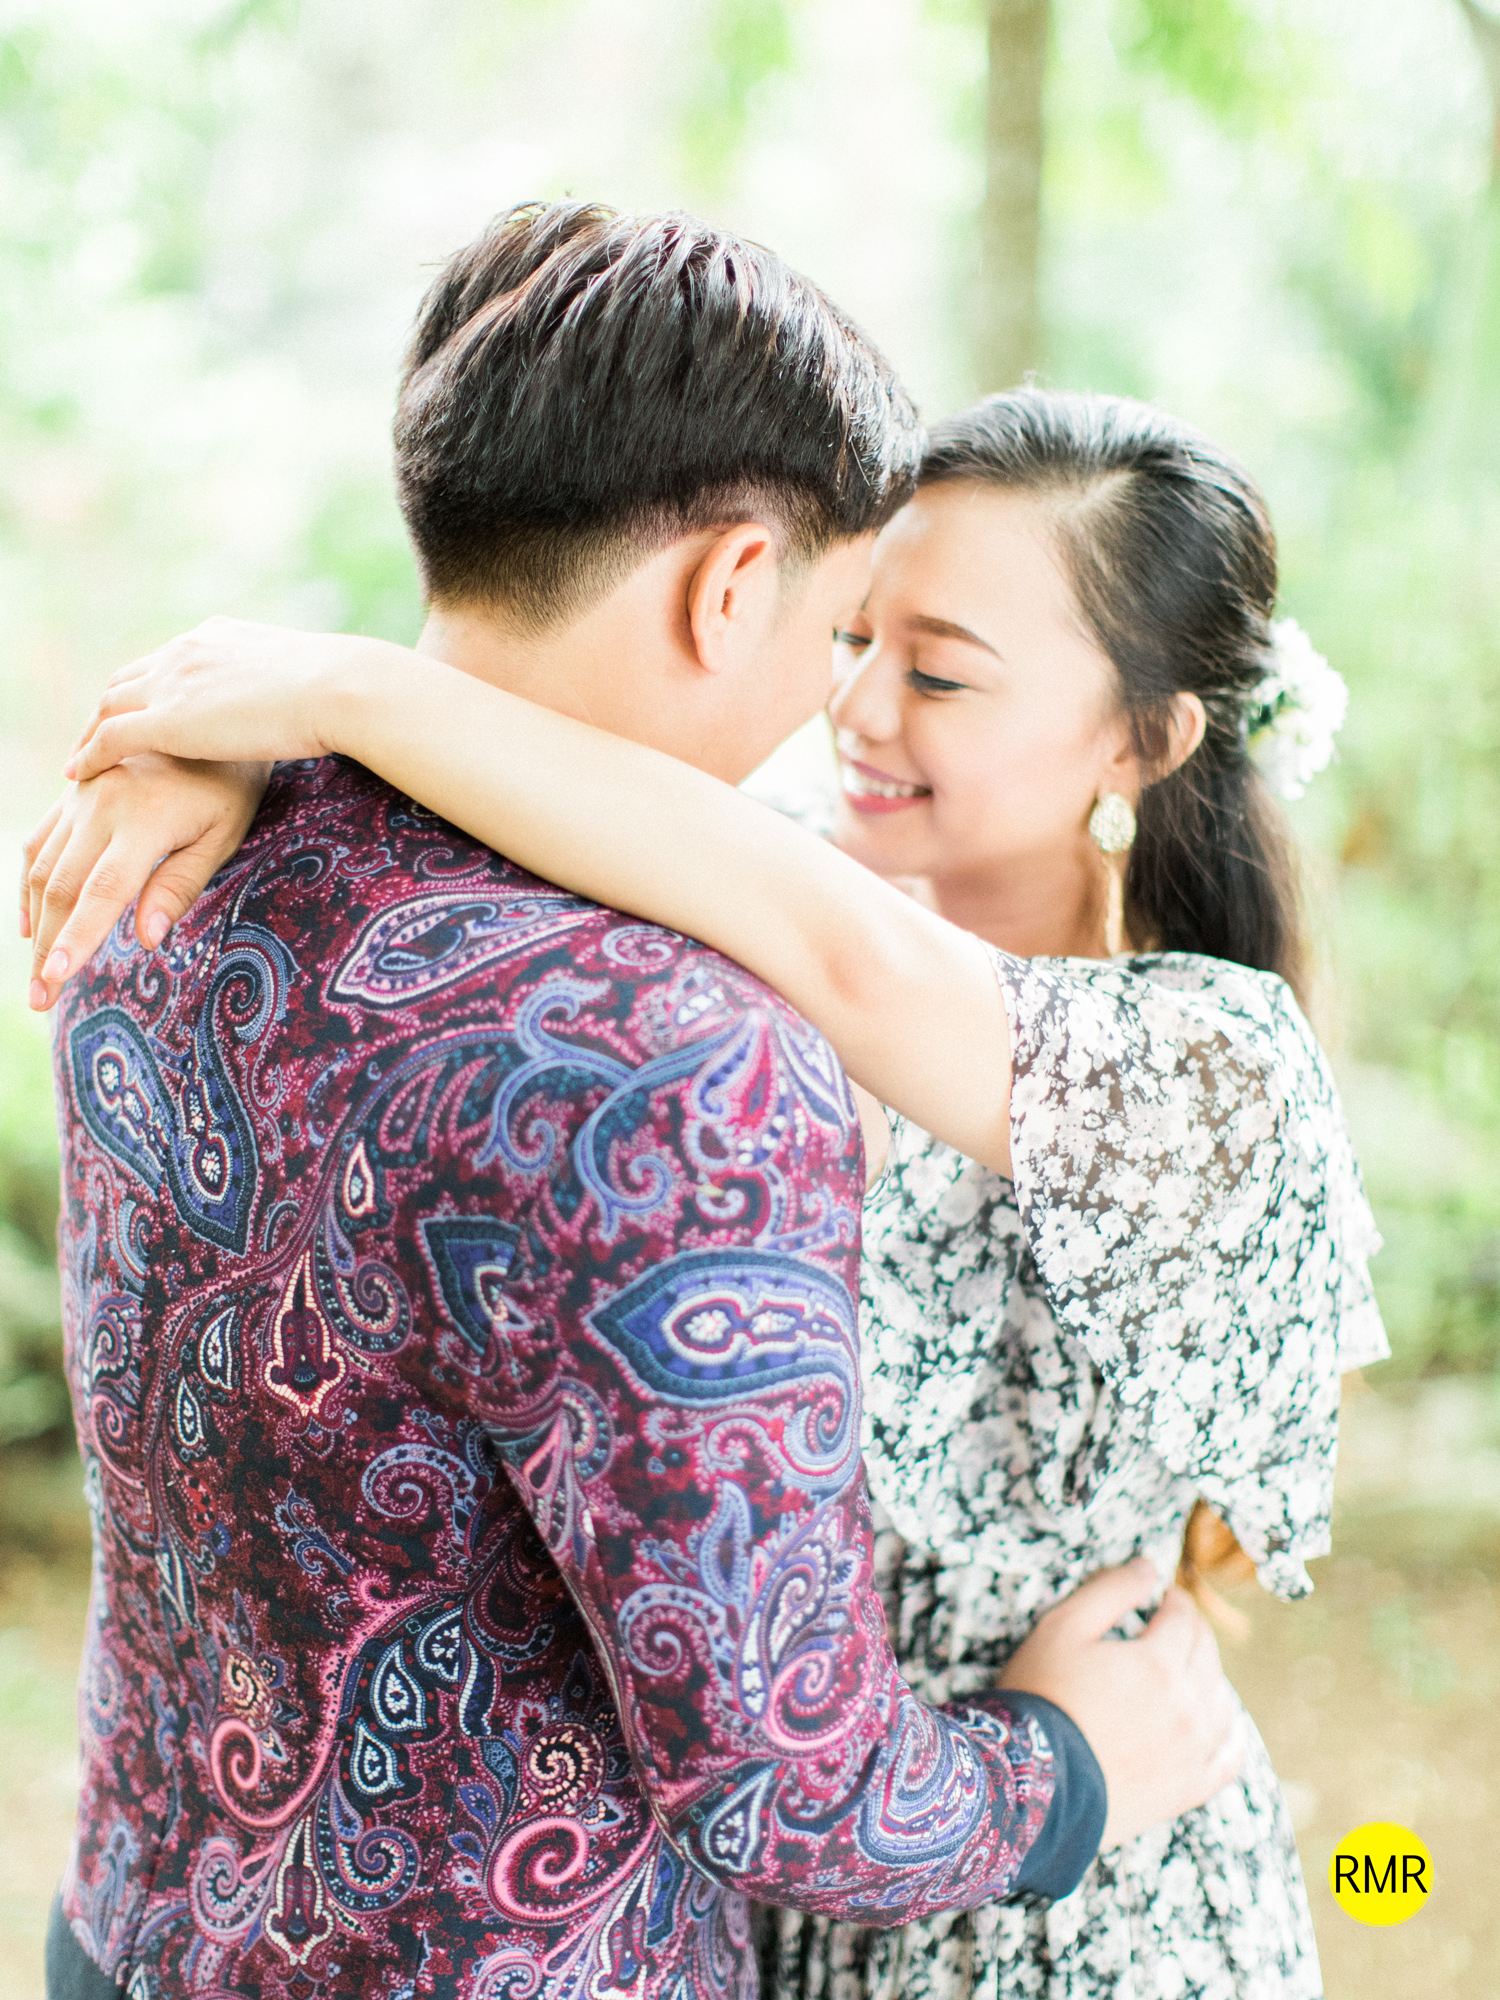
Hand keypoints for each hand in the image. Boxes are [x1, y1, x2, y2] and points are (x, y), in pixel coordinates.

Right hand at [21, 755, 269, 1009]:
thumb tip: (145, 941)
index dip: (76, 938)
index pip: (100, 893)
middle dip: (48, 948)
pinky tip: (30, 920)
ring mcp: (81, 796)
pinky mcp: (74, 791)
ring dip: (35, 922)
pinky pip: (40, 840)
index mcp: (141, 820)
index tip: (54, 980)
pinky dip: (29, 882)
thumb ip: (180, 886)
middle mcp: (100, 806)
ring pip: (41, 867)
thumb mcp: (222, 835)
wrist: (211, 713)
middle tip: (40, 1000)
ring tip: (38, 973)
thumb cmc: (231, 783)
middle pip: (60, 888)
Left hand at [65, 616, 390, 778]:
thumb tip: (304, 701)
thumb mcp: (305, 679)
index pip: (165, 662)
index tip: (140, 718)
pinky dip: (88, 756)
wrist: (340, 688)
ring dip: (90, 735)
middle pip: (126, 681)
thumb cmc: (343, 690)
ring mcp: (172, 683)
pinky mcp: (166, 719)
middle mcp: (185, 652)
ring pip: (108, 707)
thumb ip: (285, 687)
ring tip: (81, 765)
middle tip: (96, 744)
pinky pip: (109, 739)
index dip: (146, 692)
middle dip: (108, 712)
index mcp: (217, 638)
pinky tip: (77, 777)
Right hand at [998, 1557, 1244, 1847]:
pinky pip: (1229, 1758)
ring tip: (1190, 1670)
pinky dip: (1230, 1735)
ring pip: (1223, 1702)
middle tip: (1175, 1627)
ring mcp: (1193, 1752)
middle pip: (1207, 1656)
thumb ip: (1109, 1590)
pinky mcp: (1188, 1789)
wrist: (1034, 1787)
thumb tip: (1148, 1567)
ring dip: (1210, 1677)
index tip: (1164, 1597)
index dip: (1175, 1601)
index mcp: (1160, 1662)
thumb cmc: (1042, 1698)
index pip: (1184, 1618)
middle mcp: (1188, 1706)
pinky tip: (1220, 1725)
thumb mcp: (1062, 1627)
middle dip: (1193, 1633)